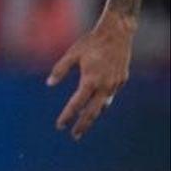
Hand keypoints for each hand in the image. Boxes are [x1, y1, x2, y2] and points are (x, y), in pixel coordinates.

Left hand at [47, 11, 135, 139]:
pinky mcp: (121, 80)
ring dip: (93, 115)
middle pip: (93, 112)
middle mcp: (104, 86)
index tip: (60, 125)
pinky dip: (102, 103)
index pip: (76, 104)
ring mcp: (115, 85)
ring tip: (84, 124)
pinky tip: (96, 105)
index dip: (67, 115)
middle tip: (74, 136)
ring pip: (103, 106)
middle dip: (83, 125)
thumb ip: (60, 69)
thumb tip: (49, 83)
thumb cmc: (91, 42)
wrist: (117, 34)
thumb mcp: (72, 54)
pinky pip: (110, 96)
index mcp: (90, 80)